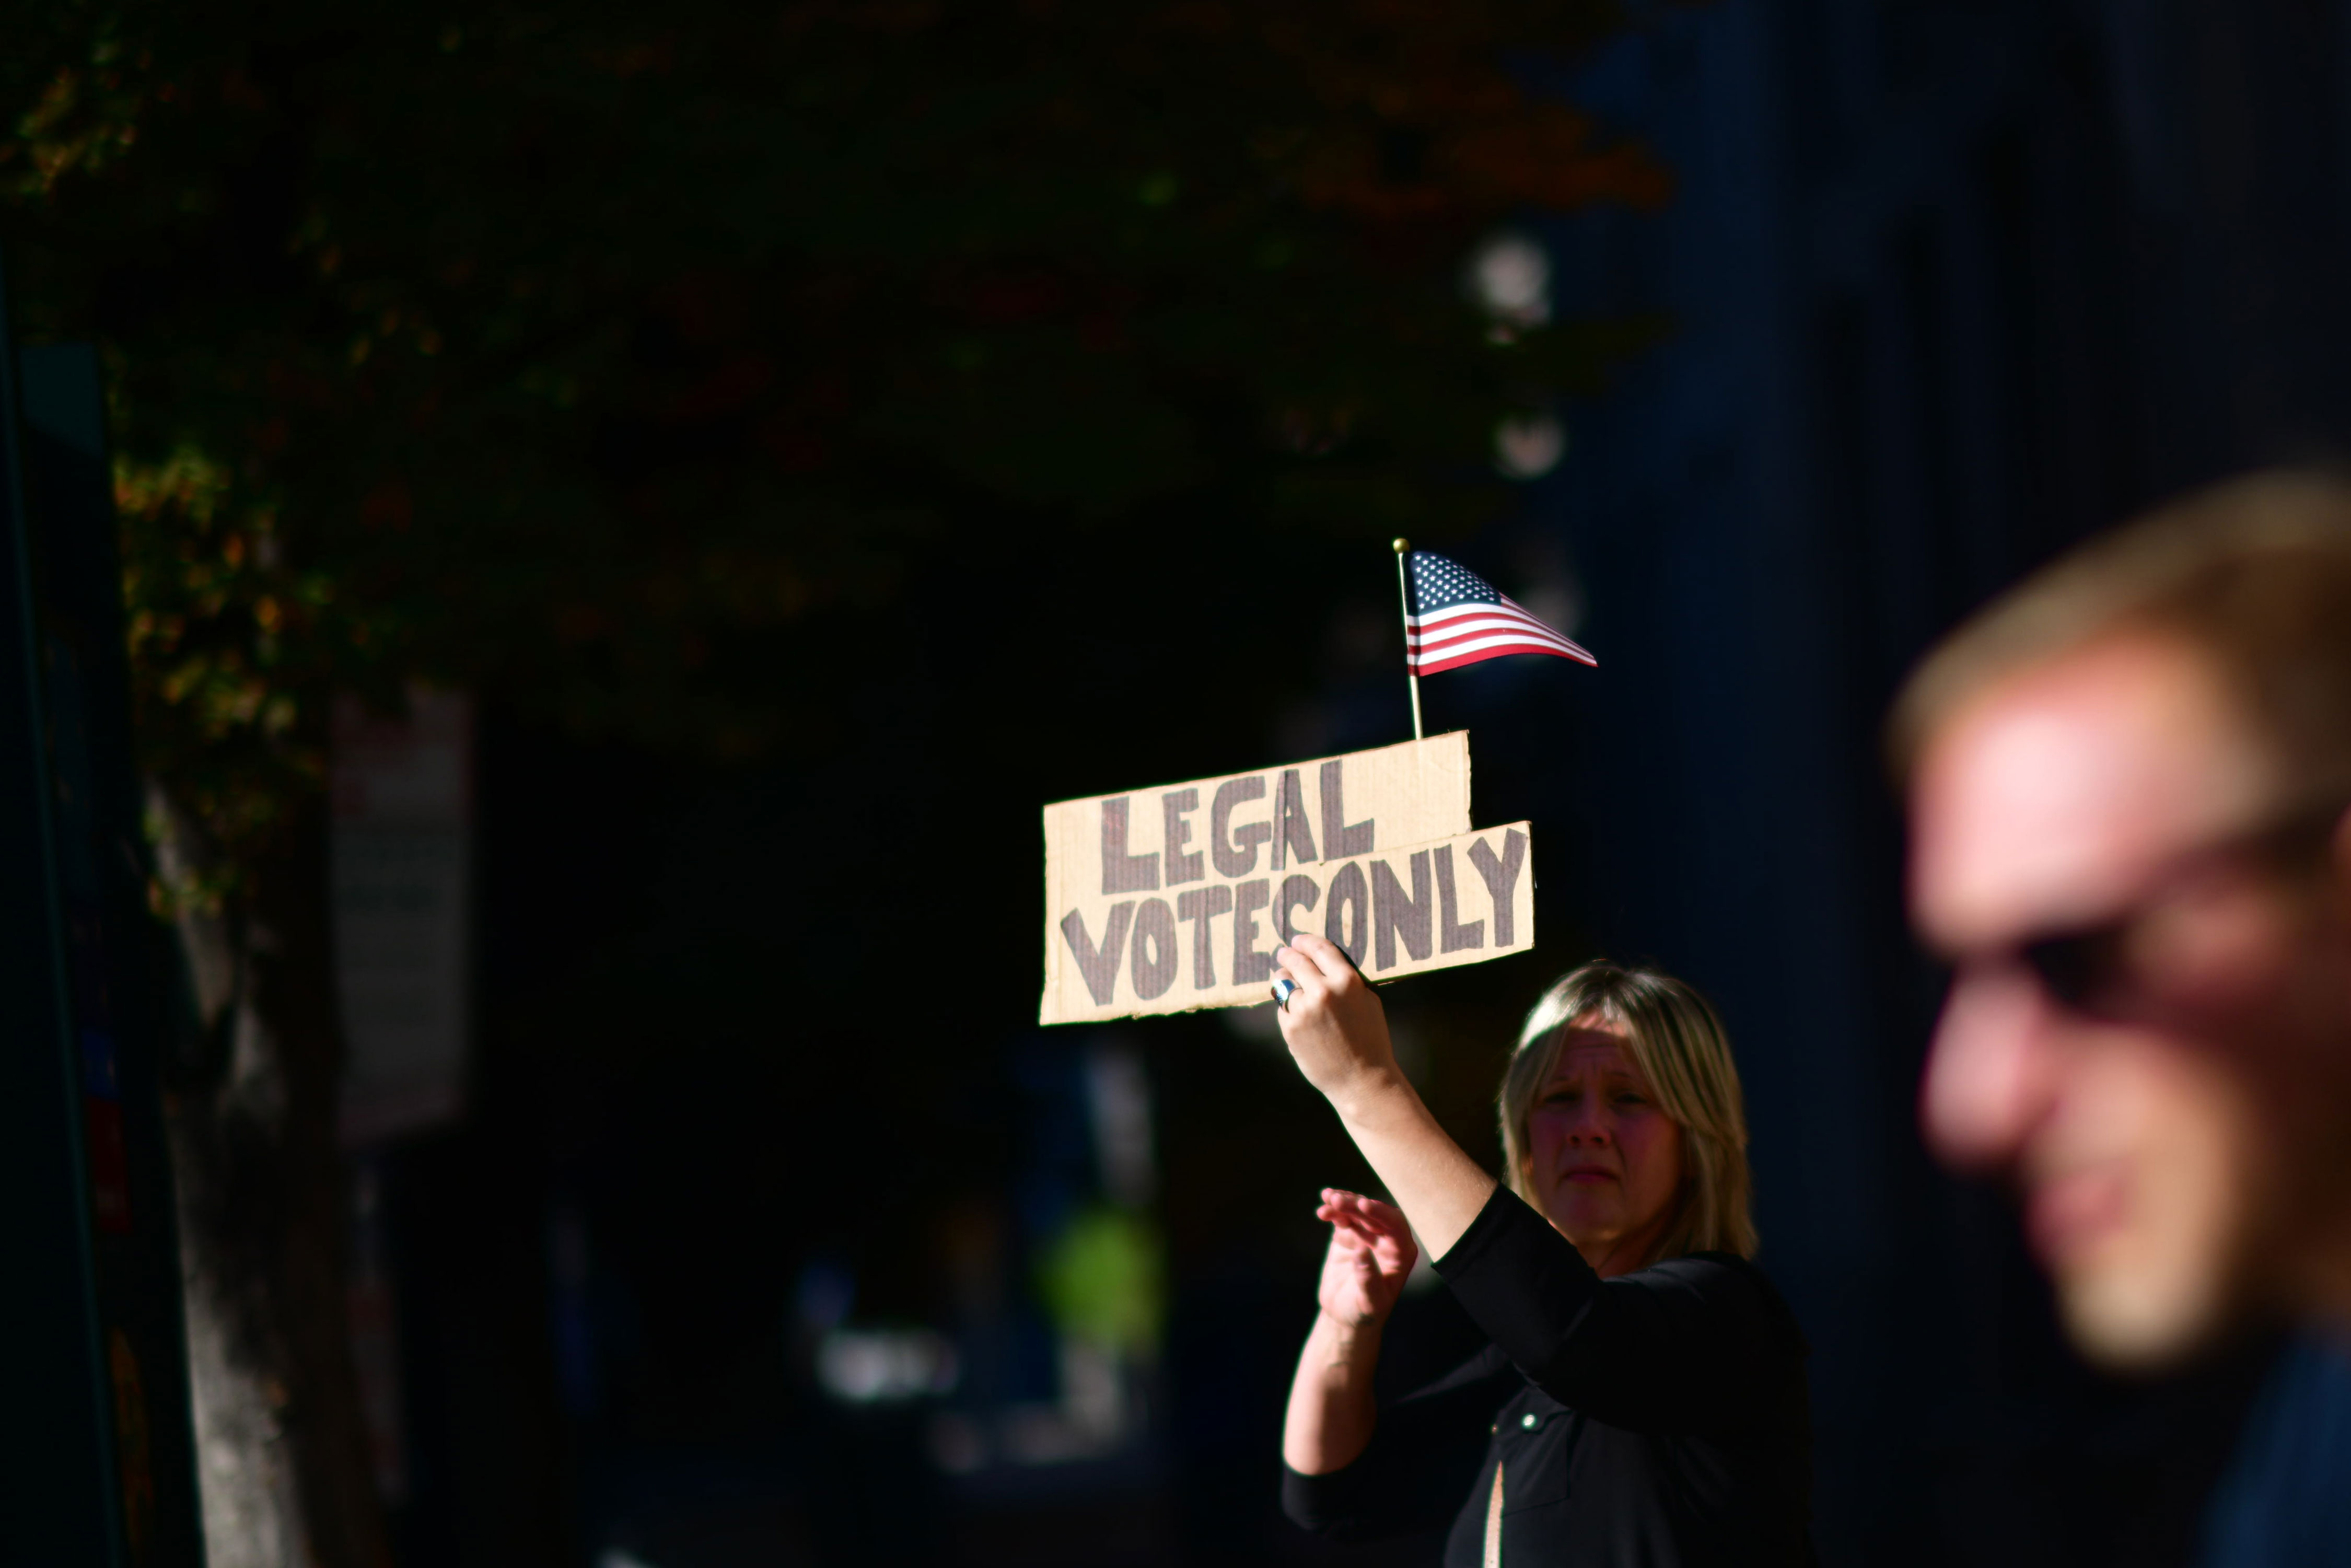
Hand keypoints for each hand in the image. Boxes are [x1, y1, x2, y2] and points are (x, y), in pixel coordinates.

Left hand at [1274, 932, 1401, 1107]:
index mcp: (1347, 981)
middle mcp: (1323, 991)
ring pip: (1284, 983)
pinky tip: (1296, 1014)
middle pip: (1296, 961)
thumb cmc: (1370, 1040)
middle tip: (1283, 954)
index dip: (1306, 941)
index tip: (1297, 940)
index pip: (1320, 948)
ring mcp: (1304, 1009)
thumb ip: (1348, 981)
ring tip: (1285, 979)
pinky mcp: (1290, 1027)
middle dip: (1288, 955)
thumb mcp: (1368, 1001)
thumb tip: (1324, 963)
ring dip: (1283, 980)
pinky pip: (1283, 1008)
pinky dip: (1287, 1007)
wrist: (1361, 1079)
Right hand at [1314, 1188, 1418, 1329]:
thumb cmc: (1364, 1312)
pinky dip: (1332, 1210)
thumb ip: (1368, 1279)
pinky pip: (1341, 1217)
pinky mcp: (1348, 1235)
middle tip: (1337, 1200)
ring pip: (1356, 1211)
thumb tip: (1362, 1252)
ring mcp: (1366, 1235)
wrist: (1344, 1314)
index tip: (1363, 1205)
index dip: (1381, 1213)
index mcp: (1401, 1254)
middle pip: (1374, 1214)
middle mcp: (1387, 1240)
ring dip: (1343, 1202)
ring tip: (1327, 1200)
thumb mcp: (1370, 1302)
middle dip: (1356, 1204)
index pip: (1395, 1226)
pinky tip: (1322, 1209)